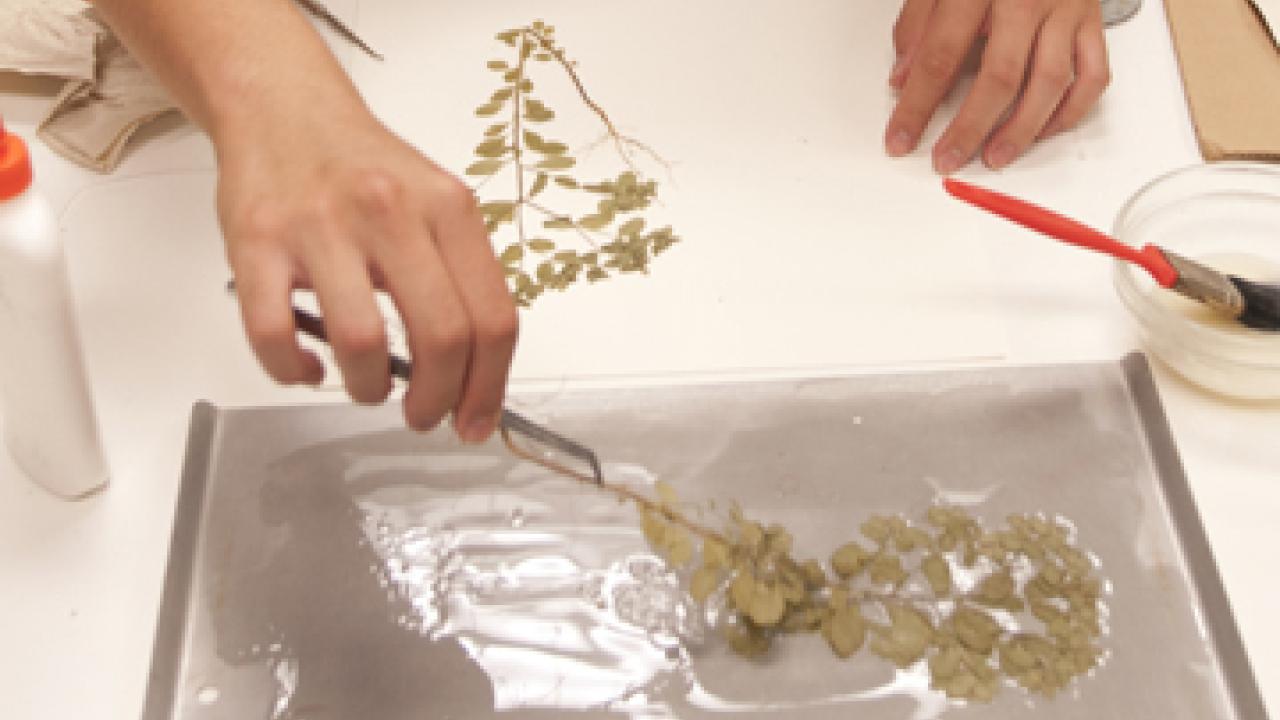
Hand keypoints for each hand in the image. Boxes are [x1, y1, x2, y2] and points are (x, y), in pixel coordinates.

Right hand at [218, 106, 517, 440]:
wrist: (285, 110)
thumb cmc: (363, 168)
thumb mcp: (436, 205)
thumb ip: (459, 279)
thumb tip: (476, 371)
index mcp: (447, 209)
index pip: (493, 319)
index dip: (489, 386)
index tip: (476, 418)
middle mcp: (390, 213)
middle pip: (441, 338)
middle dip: (436, 399)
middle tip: (424, 414)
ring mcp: (321, 228)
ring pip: (361, 343)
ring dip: (367, 389)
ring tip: (367, 386)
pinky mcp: (257, 244)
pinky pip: (274, 333)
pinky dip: (291, 371)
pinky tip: (305, 366)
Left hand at [885, 0, 1110, 172]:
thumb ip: (917, 24)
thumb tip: (903, 78)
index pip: (941, 57)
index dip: (917, 105)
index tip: (900, 138)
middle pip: (998, 77)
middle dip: (969, 128)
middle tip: (947, 159)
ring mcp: (1065, 10)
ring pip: (1049, 83)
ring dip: (1020, 131)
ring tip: (994, 157)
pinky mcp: (1092, 20)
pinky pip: (1092, 75)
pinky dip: (1069, 111)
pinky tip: (1043, 130)